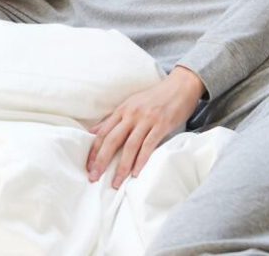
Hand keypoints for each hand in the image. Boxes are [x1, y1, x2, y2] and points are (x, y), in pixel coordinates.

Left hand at [86, 66, 205, 188]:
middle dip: (101, 160)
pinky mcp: (162, 125)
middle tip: (94, 177)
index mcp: (122, 110)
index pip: (103, 132)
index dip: (94, 151)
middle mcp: (132, 114)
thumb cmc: (156, 97)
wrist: (181, 85)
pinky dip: (141, 161)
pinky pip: (148, 145)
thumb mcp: (131, 104)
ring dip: (121, 167)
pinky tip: (136, 173)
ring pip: (130, 146)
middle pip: (112, 140)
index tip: (88, 166)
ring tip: (116, 182)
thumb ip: (114, 119)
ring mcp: (147, 120)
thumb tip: (93, 132)